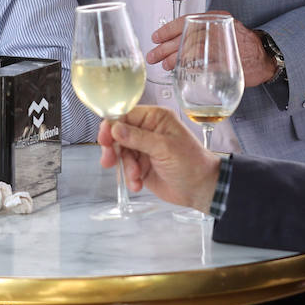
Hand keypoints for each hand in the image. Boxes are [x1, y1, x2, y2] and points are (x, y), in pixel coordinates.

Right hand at [97, 105, 220, 212]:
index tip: (103, 138)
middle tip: (109, 160)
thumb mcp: (165, 148)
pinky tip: (138, 184)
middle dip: (114, 149)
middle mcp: (147, 131)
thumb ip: (138, 138)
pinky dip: (129, 177)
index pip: (126, 115)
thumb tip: (115, 128)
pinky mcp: (141, 166)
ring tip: (135, 176)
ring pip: (120, 153)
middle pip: (118, 134)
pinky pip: (126, 168)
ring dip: (125, 167)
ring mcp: (143, 149)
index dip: (112, 125)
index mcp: (154, 119)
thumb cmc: (190, 163)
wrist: (200, 189)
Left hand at [148, 11, 270, 86]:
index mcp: (215, 18)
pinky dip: (192, 69)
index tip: (155, 38)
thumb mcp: (220, 31)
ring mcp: (226, 45)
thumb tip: (173, 44)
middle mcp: (219, 28)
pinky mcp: (230, 62)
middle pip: (186, 36)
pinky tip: (183, 72)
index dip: (167, 30)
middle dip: (166, 47)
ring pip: (194, 49)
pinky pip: (206, 66)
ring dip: (176, 59)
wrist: (266, 57)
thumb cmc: (241, 46)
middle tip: (154, 56)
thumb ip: (202, 33)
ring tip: (166, 65)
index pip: (186, 20)